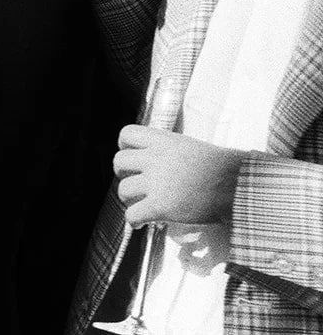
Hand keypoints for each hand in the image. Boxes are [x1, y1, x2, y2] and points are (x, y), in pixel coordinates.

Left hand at [114, 125, 244, 226]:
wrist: (241, 187)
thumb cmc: (224, 169)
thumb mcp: (191, 148)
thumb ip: (168, 151)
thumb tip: (155, 160)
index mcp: (163, 141)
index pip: (126, 135)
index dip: (125, 147)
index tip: (133, 158)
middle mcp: (155, 159)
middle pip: (119, 162)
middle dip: (124, 174)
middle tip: (136, 184)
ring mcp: (157, 183)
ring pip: (123, 190)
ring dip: (129, 200)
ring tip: (140, 205)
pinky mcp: (161, 206)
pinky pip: (132, 214)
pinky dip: (134, 221)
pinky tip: (141, 223)